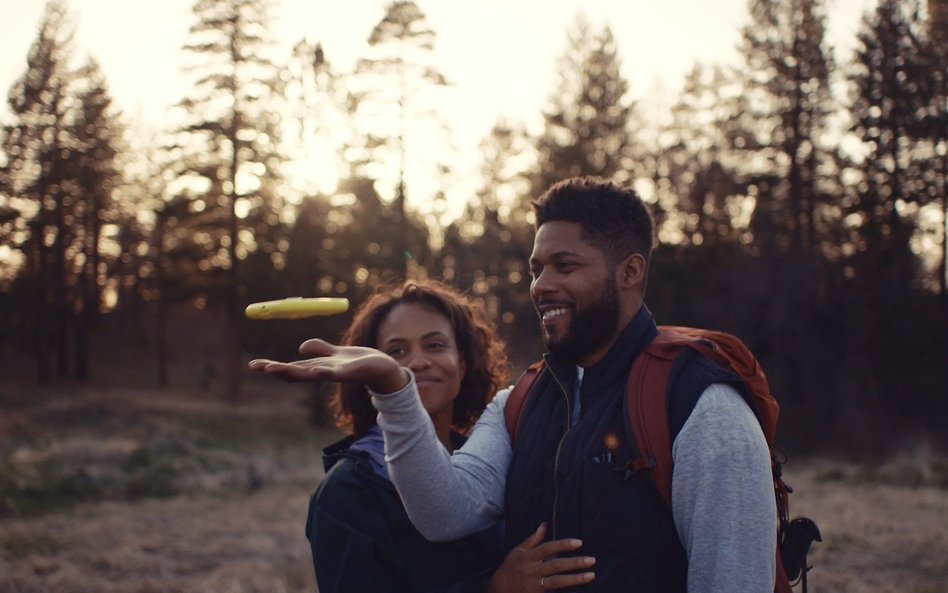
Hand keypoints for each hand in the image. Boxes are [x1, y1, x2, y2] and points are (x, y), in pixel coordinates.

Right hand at [247, 338, 408, 393]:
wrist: (384, 369)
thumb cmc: (360, 362)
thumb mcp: (336, 353)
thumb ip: (320, 350)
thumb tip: (300, 347)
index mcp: (319, 367)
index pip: (292, 367)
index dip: (273, 366)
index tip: (254, 365)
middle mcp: (324, 372)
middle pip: (296, 372)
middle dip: (277, 369)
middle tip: (258, 368)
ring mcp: (336, 374)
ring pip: (312, 373)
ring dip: (294, 372)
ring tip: (276, 369)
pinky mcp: (351, 372)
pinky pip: (336, 373)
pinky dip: (325, 372)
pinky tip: (316, 371)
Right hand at [487, 523, 594, 592]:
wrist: (497, 591)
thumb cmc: (509, 569)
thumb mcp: (518, 552)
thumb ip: (533, 539)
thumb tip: (545, 524)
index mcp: (529, 557)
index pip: (548, 548)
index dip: (563, 545)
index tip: (579, 542)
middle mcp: (533, 570)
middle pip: (556, 565)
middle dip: (574, 563)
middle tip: (592, 560)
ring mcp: (535, 584)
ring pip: (557, 581)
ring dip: (575, 579)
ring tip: (591, 575)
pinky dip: (563, 591)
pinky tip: (578, 591)